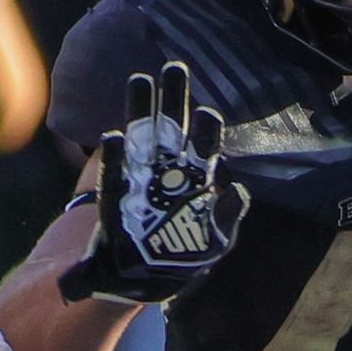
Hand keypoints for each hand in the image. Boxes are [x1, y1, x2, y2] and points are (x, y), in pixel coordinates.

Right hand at [57, 61, 249, 306]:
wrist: (140, 284)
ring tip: (140, 79)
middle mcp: (168, 174)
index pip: (204, 148)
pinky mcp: (115, 197)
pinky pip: (114, 175)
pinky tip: (113, 137)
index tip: (207, 111)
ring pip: (142, 139)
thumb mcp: (213, 244)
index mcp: (196, 182)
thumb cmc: (182, 261)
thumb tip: (237, 191)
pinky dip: (114, 158)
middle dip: (174, 99)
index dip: (206, 129)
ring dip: (141, 111)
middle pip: (173, 130)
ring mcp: (140, 181)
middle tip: (175, 67)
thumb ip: (225, 218)